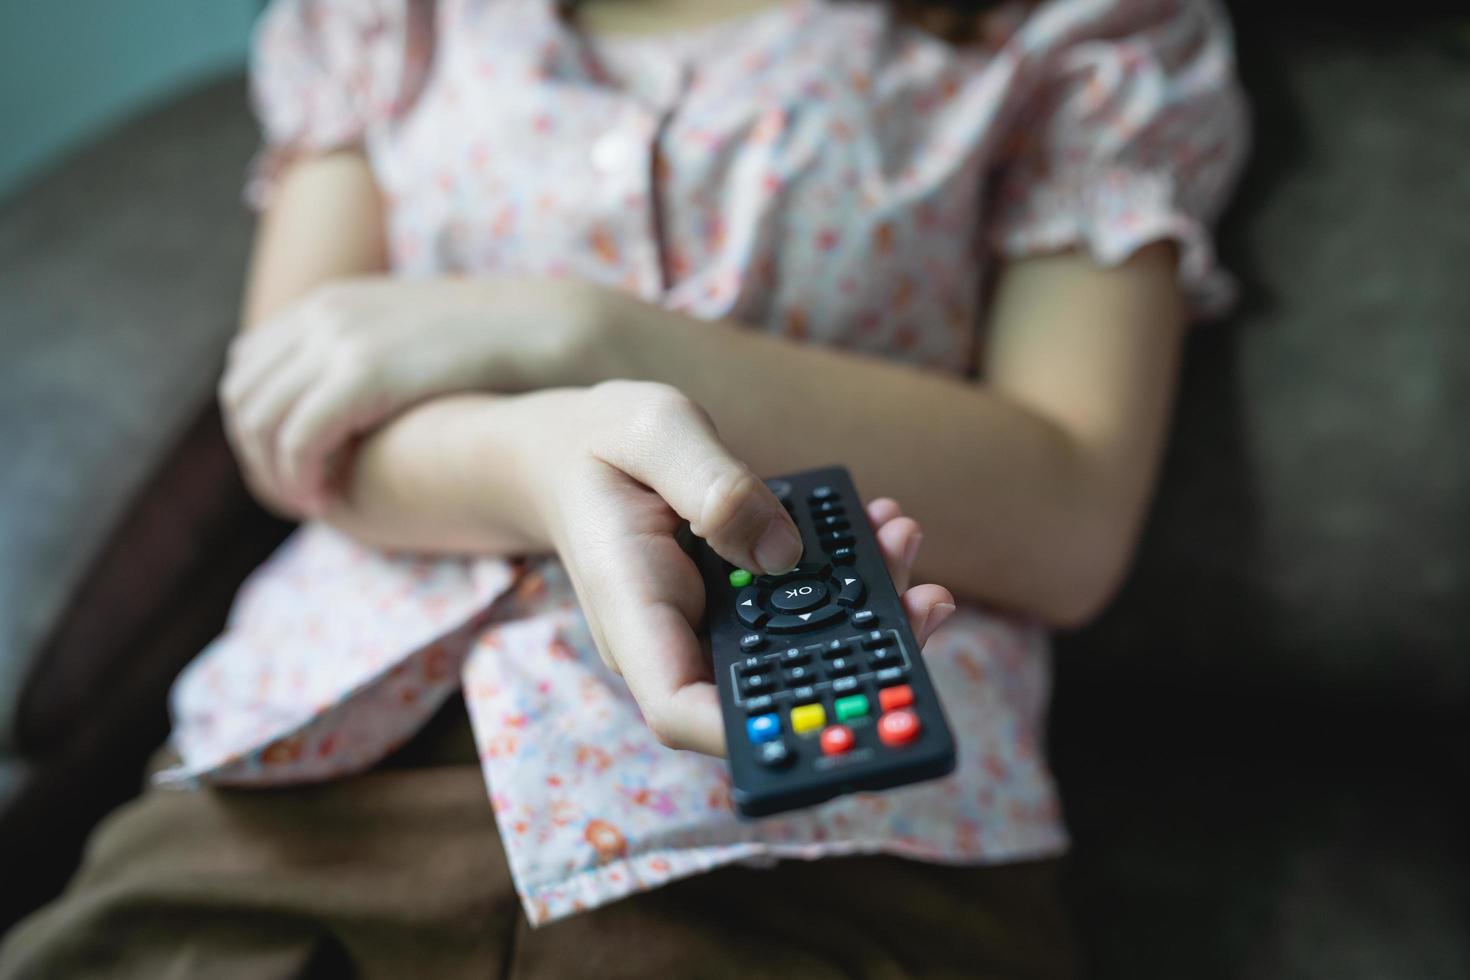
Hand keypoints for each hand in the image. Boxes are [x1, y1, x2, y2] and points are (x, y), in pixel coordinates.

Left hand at [219, 276, 594, 513]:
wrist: (547, 329)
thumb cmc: (498, 348)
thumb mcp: (416, 340)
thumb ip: (375, 359)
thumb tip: (354, 407)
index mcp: (330, 302)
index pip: (248, 366)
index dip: (253, 426)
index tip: (288, 468)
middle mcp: (323, 314)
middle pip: (244, 396)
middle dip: (257, 457)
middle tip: (295, 498)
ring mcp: (339, 339)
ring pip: (261, 421)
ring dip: (275, 473)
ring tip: (311, 503)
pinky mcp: (362, 373)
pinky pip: (298, 437)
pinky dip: (299, 476)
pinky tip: (327, 499)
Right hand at [517, 381, 956, 755]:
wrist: (574, 450)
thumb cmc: (602, 440)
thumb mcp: (653, 431)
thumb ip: (714, 485)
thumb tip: (784, 553)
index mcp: (633, 611)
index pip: (680, 707)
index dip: (751, 732)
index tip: (829, 713)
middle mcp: (674, 637)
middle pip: (763, 691)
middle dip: (853, 663)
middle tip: (925, 604)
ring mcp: (710, 625)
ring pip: (796, 652)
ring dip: (866, 609)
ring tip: (903, 539)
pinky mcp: (738, 603)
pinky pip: (800, 609)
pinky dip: (849, 576)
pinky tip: (880, 526)